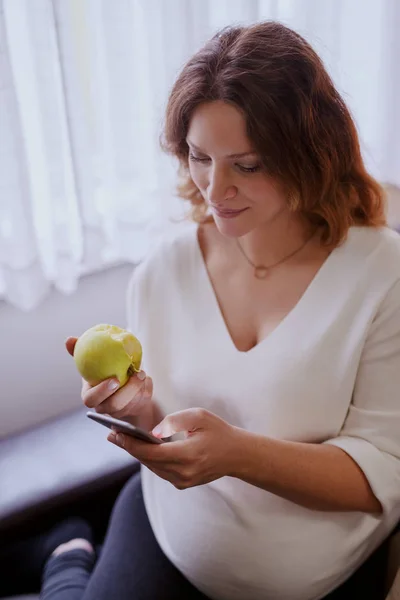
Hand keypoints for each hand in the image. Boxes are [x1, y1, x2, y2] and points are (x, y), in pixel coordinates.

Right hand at [65, 337, 152, 419]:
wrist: (121, 381)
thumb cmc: (102, 369)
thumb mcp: (92, 361)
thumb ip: (80, 351)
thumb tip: (69, 340)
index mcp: (90, 396)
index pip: (91, 399)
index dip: (102, 392)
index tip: (114, 379)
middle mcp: (104, 407)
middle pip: (114, 406)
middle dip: (126, 392)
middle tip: (134, 375)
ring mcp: (121, 410)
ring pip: (131, 404)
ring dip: (139, 387)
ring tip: (142, 373)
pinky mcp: (136, 409)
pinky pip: (144, 399)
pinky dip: (146, 386)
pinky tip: (146, 378)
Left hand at [107, 408, 240, 488]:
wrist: (237, 455)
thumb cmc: (218, 431)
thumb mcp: (198, 417)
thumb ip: (173, 422)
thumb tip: (152, 433)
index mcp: (188, 455)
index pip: (151, 452)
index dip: (130, 444)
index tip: (114, 433)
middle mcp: (183, 473)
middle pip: (148, 461)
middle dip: (129, 447)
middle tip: (112, 434)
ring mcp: (183, 481)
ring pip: (152, 467)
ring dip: (137, 453)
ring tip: (121, 439)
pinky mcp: (183, 484)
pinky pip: (160, 470)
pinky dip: (149, 459)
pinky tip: (140, 448)